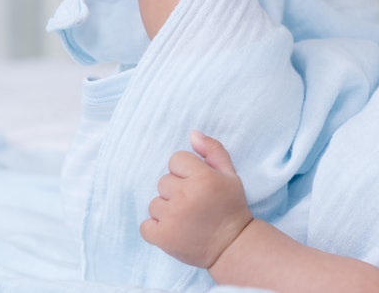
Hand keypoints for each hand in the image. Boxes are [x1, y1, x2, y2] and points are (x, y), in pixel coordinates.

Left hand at [140, 131, 253, 268]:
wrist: (232, 246)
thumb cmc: (231, 207)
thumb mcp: (230, 175)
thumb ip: (212, 150)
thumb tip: (192, 134)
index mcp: (203, 178)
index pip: (175, 160)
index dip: (187, 172)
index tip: (199, 185)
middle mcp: (185, 196)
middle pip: (163, 181)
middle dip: (177, 191)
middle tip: (194, 204)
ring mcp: (172, 217)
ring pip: (154, 203)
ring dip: (167, 210)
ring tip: (187, 218)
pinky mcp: (162, 237)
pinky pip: (145, 225)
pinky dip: (156, 228)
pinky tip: (175, 230)